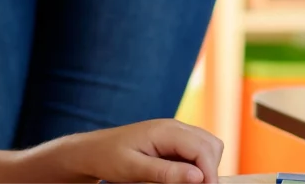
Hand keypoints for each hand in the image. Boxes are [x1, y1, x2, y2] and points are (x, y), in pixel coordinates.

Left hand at [67, 119, 222, 183]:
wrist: (94, 150)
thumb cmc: (109, 158)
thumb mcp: (134, 169)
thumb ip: (166, 172)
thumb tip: (198, 177)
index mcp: (165, 130)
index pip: (202, 148)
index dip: (210, 172)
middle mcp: (173, 126)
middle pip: (210, 144)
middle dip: (211, 168)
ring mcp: (174, 132)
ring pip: (207, 144)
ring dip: (206, 165)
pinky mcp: (172, 140)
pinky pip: (196, 148)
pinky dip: (198, 163)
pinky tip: (185, 177)